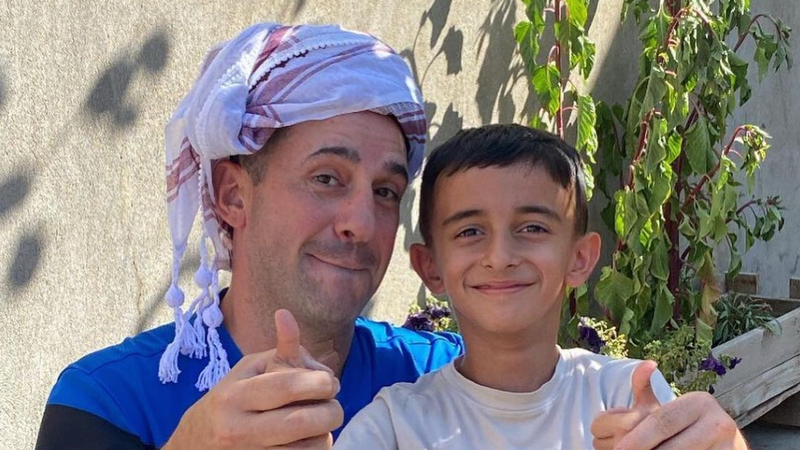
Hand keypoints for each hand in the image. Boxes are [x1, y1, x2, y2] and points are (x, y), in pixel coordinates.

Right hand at [163, 309, 343, 449]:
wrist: (196, 444)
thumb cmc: (232, 399)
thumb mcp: (249, 370)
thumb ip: (279, 349)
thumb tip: (286, 314)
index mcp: (235, 395)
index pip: (287, 386)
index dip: (319, 382)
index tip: (330, 382)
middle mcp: (238, 429)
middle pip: (302, 420)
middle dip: (331, 410)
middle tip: (333, 404)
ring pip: (308, 447)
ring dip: (325, 432)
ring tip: (319, 422)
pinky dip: (316, 448)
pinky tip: (309, 439)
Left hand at [591, 360, 746, 449]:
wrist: (728, 446)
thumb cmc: (689, 425)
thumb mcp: (670, 405)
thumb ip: (645, 387)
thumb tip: (647, 363)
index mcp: (700, 402)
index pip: (661, 422)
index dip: (637, 439)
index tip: (618, 448)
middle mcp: (719, 422)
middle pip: (670, 446)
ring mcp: (729, 445)